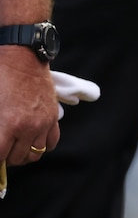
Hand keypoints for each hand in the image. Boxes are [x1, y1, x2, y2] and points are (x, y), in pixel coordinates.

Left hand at [0, 47, 59, 165]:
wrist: (22, 59)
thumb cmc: (1, 77)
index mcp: (10, 124)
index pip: (0, 156)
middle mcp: (30, 127)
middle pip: (18, 158)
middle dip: (6, 157)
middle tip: (1, 149)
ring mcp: (44, 123)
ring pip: (35, 154)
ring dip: (23, 154)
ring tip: (14, 147)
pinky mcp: (53, 117)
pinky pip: (51, 143)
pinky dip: (41, 145)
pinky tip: (31, 140)